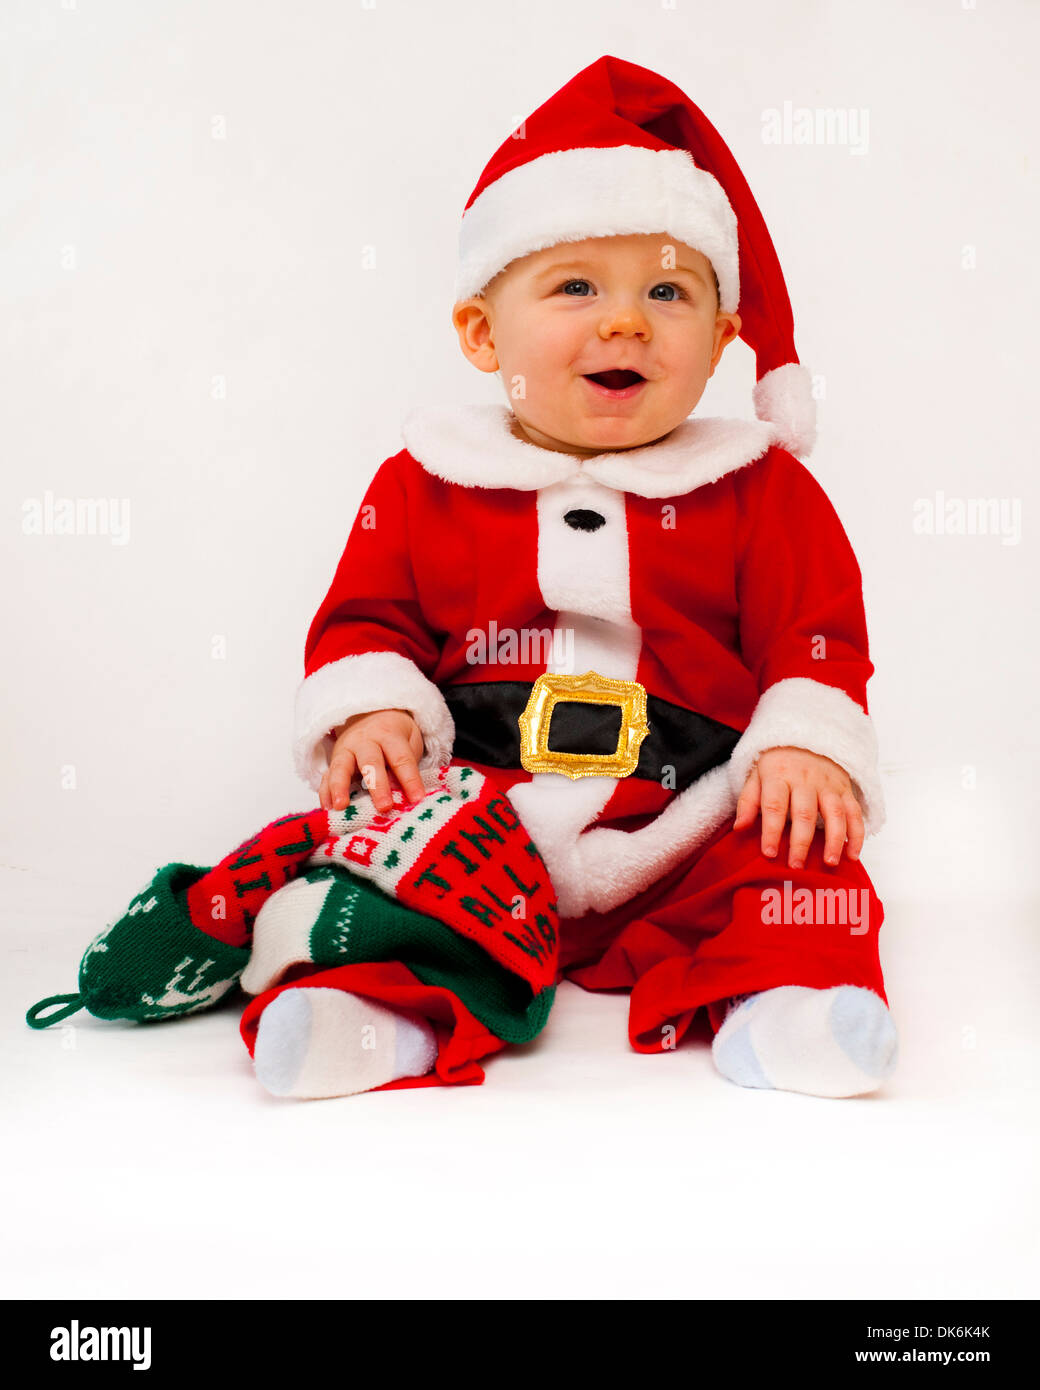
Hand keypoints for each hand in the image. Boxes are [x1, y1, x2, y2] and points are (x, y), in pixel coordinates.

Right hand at [318, 708, 425, 813]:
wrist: (371, 715)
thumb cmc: (395, 735)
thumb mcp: (409, 741)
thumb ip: (404, 764)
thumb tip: (397, 789)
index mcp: (389, 735)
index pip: (401, 758)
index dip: (410, 780)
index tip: (417, 799)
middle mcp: (365, 741)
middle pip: (371, 763)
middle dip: (377, 786)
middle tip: (384, 807)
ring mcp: (346, 750)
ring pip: (341, 767)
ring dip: (340, 787)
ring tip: (341, 806)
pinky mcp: (333, 761)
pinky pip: (326, 776)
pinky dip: (325, 793)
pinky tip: (327, 809)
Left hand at [733, 745, 863, 868]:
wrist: (805, 735)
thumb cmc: (777, 762)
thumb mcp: (756, 775)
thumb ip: (748, 802)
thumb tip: (739, 828)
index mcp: (779, 776)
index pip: (774, 806)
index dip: (771, 831)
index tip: (769, 853)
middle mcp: (806, 780)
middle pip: (805, 814)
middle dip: (801, 842)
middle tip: (796, 866)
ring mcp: (828, 785)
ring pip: (835, 814)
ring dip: (834, 840)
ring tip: (829, 863)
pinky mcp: (845, 789)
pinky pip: (854, 813)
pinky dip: (856, 834)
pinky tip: (853, 855)